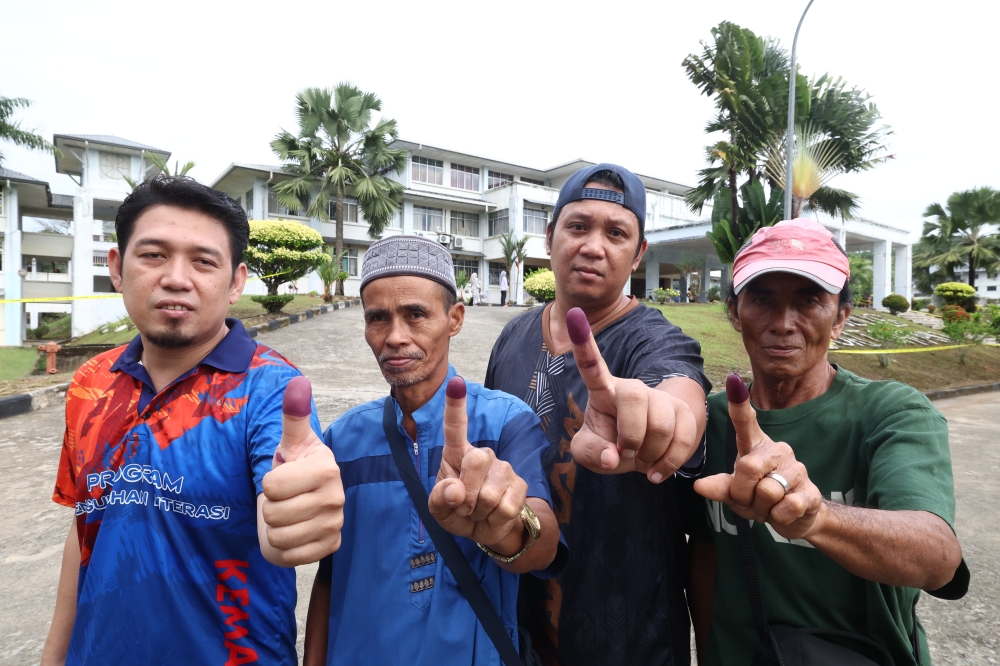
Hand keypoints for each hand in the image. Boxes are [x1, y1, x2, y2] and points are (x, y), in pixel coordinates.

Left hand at [261, 376, 344, 565]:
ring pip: (278, 537)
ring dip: (275, 527)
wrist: (305, 498)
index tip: (284, 477)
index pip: (272, 487)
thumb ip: (293, 414)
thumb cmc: (295, 467)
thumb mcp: (291, 442)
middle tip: (285, 498)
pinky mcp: (329, 548)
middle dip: (270, 506)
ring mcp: (335, 525)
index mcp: (327, 469)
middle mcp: (336, 498)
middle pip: (273, 514)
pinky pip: (290, 556)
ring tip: (288, 514)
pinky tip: (294, 532)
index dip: (269, 482)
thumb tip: (298, 382)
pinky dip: (284, 547)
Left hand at [428, 377, 528, 550]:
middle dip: (465, 495)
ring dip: (479, 511)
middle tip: (465, 505)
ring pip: (488, 493)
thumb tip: (456, 490)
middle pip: (475, 461)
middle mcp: (482, 455)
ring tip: (479, 510)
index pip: (455, 426)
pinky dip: (494, 519)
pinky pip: (504, 507)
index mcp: (457, 453)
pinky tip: (495, 514)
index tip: (456, 382)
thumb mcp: (439, 509)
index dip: (455, 405)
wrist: (486, 530)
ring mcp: (503, 468)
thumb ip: (439, 498)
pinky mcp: (519, 485)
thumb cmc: (458, 511)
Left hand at [566, 307, 698, 482]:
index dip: (584, 344)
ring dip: (650, 454)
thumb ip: (591, 454)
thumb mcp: (590, 453)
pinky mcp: (683, 413)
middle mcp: (633, 389)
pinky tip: (656, 472)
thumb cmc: (611, 446)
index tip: (575, 315)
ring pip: (662, 424)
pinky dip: (668, 464)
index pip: (592, 366)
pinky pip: (683, 439)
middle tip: (626, 453)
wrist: (647, 453)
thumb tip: (612, 456)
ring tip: (642, 460)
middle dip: (631, 435)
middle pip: (635, 396)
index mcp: (604, 392)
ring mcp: (660, 399)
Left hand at [693, 373, 824, 539]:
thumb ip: (720, 487)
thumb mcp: (735, 493)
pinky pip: (784, 508)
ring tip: (767, 506)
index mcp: (756, 447)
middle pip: (747, 468)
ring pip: (766, 492)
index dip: (740, 403)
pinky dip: (776, 517)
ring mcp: (796, 469)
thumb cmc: (759, 498)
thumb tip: (699, 486)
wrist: (796, 518)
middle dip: (742, 493)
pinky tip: (783, 512)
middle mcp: (778, 451)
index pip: (746, 422)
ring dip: (760, 508)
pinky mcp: (810, 492)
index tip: (734, 380)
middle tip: (749, 499)